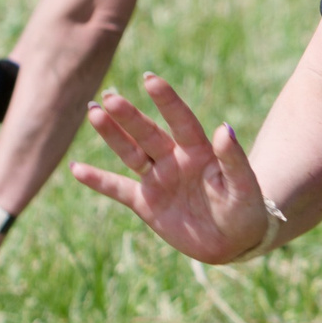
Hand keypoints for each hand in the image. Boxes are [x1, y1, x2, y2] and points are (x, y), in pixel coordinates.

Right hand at [69, 75, 272, 262]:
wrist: (234, 243)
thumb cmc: (245, 211)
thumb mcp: (244, 186)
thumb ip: (233, 159)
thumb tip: (224, 128)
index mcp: (199, 151)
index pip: (181, 120)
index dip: (166, 100)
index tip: (150, 79)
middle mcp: (175, 159)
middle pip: (148, 133)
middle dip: (129, 116)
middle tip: (109, 96)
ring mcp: (159, 179)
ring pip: (130, 152)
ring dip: (112, 135)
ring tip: (93, 112)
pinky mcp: (147, 203)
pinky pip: (118, 189)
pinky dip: (97, 180)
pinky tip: (76, 168)